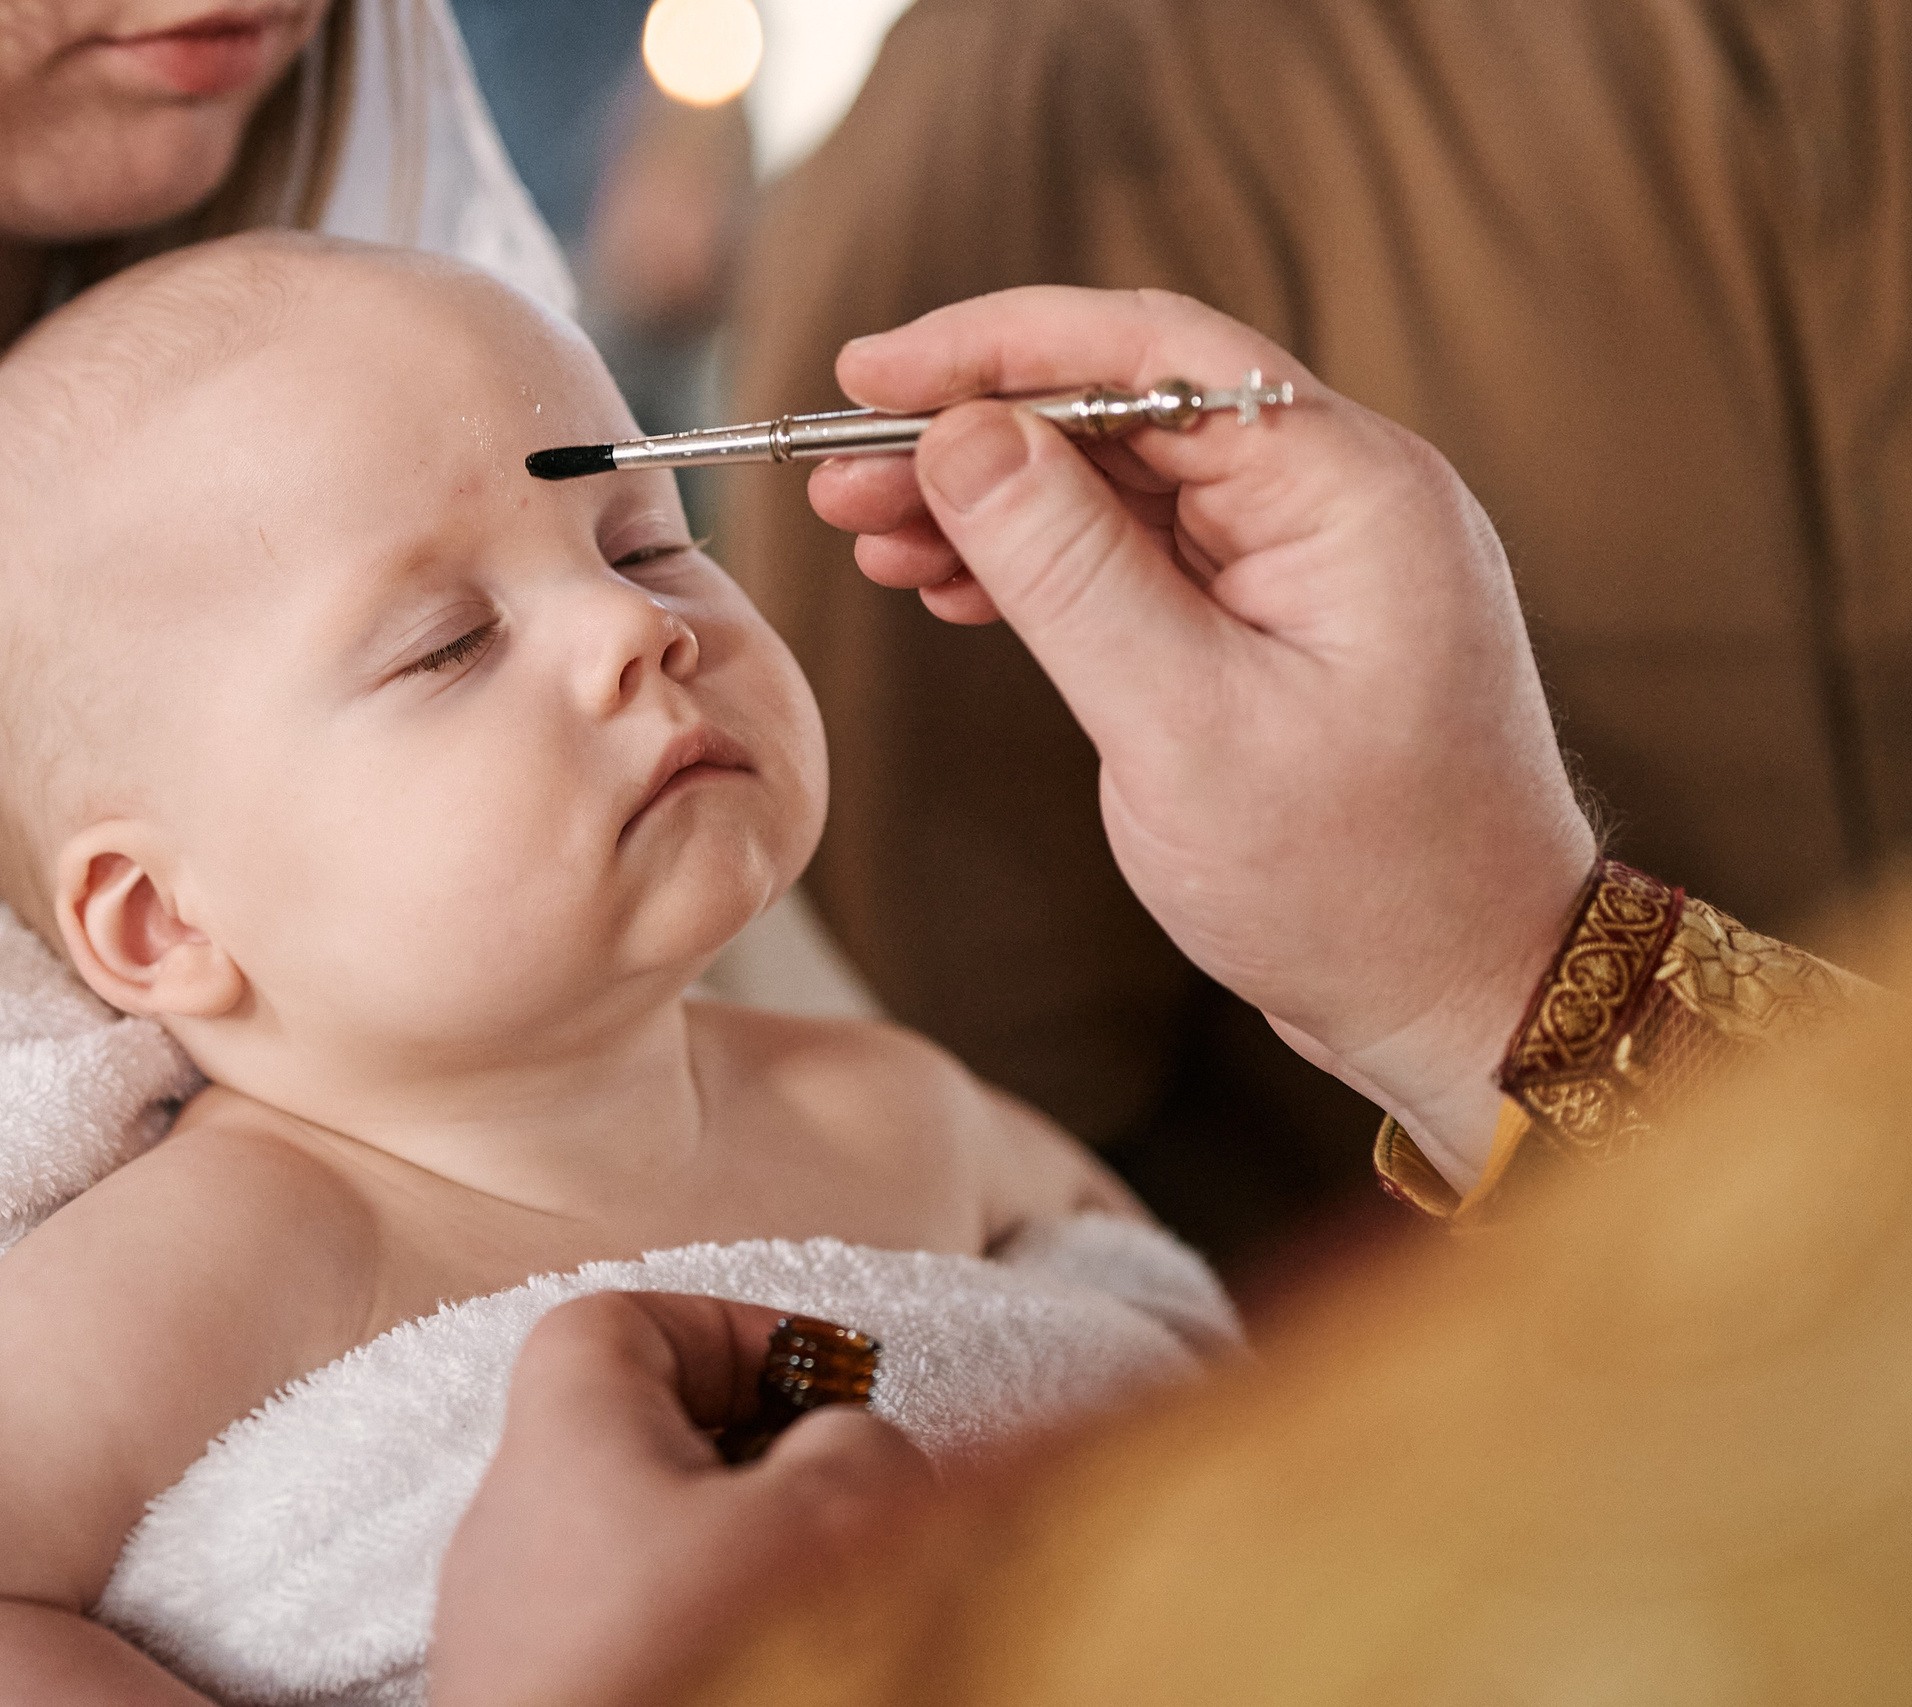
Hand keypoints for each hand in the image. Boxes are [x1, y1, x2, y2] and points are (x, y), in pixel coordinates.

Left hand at [429, 1293, 935, 1706]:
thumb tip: (848, 1449)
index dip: (733, 1329)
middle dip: (764, 1471)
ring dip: (747, 1574)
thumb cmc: (693, 1668)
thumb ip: (855, 1446)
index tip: (830, 1382)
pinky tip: (778, 1672)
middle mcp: (512, 1528)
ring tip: (830, 1616)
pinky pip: (635, 1649)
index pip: (620, 1321)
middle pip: (644, 1447)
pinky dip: (709, 1647)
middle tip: (849, 1512)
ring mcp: (511, 1642)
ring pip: (647, 1561)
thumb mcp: (829, 1516)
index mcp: (560, 1439)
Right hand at [808, 288, 1596, 1186]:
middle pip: (1125, 406)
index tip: (867, 370)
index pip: (1152, 351)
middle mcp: (1340, 496)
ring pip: (1121, 481)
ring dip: (991, 500)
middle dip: (972, 430)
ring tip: (868, 533)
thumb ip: (1067, 571)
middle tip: (839, 475)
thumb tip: (962, 436)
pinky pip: (1143, 552)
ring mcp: (1311, 557)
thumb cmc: (1352, 884)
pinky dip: (1041, 562)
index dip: (995, 345)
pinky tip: (949, 584)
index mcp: (1349, 490)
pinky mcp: (1280, 618)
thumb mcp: (1183, 728)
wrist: (1464, 998)